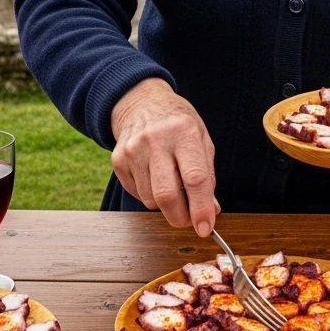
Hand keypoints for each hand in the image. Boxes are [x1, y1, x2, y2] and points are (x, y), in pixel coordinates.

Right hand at [110, 77, 219, 234]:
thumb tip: (211, 210)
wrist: (141, 103)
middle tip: (189, 220)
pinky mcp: (118, 160)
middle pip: (167, 195)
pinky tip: (155, 177)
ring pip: (151, 199)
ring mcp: (133, 150)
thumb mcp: (201, 138)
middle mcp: (156, 140)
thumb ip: (207, 174)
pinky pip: (137, 194)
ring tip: (172, 185)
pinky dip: (150, 195)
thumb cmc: (178, 123)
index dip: (201, 208)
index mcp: (184, 132)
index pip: (195, 178)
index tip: (206, 228)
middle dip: (181, 217)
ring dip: (166, 205)